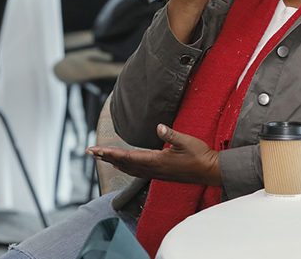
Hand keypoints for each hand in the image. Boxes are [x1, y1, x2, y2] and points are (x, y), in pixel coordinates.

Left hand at [87, 124, 221, 185]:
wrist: (210, 171)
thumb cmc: (200, 155)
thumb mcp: (186, 141)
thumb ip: (171, 134)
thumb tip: (158, 126)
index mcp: (157, 161)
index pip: (128, 157)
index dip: (111, 153)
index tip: (96, 150)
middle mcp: (154, 169)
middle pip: (124, 163)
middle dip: (106, 157)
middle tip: (90, 151)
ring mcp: (157, 172)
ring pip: (130, 168)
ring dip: (114, 161)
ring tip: (102, 156)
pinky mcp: (161, 173)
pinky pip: (138, 170)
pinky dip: (126, 166)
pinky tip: (123, 164)